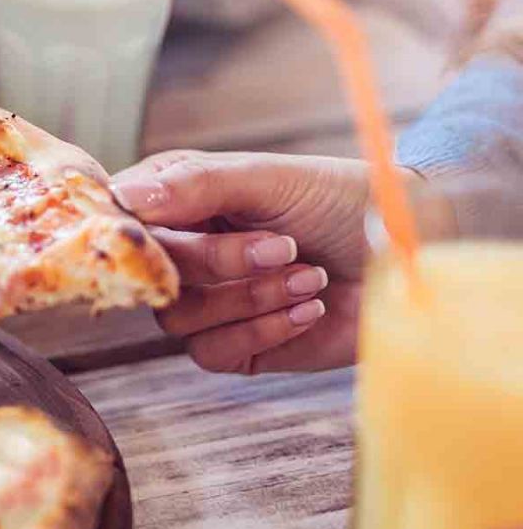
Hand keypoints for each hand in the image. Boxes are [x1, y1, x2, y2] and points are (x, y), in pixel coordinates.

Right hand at [111, 150, 384, 373]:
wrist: (406, 250)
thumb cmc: (339, 200)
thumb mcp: (268, 177)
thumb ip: (196, 184)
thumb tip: (123, 195)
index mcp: (176, 202)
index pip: (123, 222)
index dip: (140, 235)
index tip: (185, 231)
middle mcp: (181, 254)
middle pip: (153, 274)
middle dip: (221, 263)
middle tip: (284, 246)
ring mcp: (204, 303)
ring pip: (178, 319)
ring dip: (250, 298)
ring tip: (308, 275)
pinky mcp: (233, 346)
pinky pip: (211, 352)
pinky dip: (263, 329)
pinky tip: (308, 307)